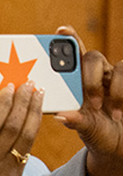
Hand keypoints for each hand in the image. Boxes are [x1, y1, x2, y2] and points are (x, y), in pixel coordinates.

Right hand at [0, 81, 43, 175]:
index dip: (5, 103)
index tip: (11, 87)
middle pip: (12, 128)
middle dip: (24, 103)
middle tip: (29, 86)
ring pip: (25, 139)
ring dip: (34, 114)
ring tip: (37, 97)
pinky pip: (26, 151)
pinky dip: (31, 131)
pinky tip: (32, 118)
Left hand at [54, 26, 122, 175]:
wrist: (119, 145)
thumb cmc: (98, 133)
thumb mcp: (85, 128)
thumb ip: (75, 120)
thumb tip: (59, 115)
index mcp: (76, 84)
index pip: (71, 58)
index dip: (67, 41)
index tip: (60, 30)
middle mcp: (95, 77)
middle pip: (91, 58)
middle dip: (87, 76)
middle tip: (87, 97)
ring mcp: (114, 78)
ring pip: (111, 66)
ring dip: (106, 88)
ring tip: (104, 109)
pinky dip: (121, 92)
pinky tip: (118, 111)